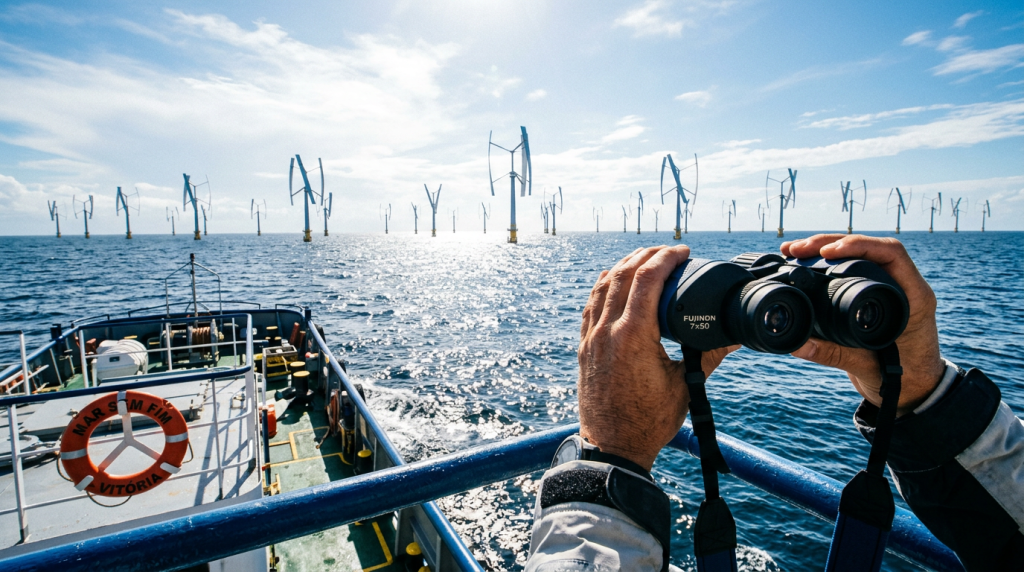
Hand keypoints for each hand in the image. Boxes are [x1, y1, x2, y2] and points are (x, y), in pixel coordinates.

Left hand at [578, 246, 737, 470]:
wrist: (611, 448)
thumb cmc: (648, 422)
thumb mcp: (684, 387)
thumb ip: (709, 356)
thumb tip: (736, 336)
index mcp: (633, 336)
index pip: (648, 279)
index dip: (666, 258)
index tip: (683, 251)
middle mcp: (608, 331)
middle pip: (623, 275)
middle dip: (647, 255)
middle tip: (669, 250)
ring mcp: (592, 338)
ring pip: (603, 286)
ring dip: (623, 265)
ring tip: (644, 257)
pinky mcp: (584, 347)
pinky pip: (590, 305)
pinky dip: (603, 285)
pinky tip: (611, 279)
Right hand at [782, 235, 944, 415]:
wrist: (916, 392)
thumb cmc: (905, 380)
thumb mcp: (868, 367)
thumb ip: (833, 355)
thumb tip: (797, 344)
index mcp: (914, 297)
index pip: (891, 253)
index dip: (858, 246)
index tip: (827, 252)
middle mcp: (903, 287)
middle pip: (869, 248)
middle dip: (830, 242)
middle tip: (797, 249)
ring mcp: (888, 289)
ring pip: (858, 255)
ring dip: (825, 248)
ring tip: (792, 251)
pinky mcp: (873, 296)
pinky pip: (852, 270)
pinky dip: (827, 264)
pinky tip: (804, 262)